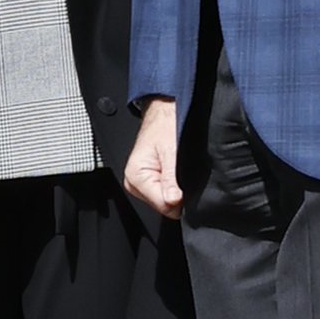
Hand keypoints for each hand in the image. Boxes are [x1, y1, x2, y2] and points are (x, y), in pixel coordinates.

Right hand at [123, 97, 181, 218]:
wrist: (164, 111)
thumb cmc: (165, 124)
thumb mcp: (171, 150)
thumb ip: (171, 178)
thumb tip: (173, 202)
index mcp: (135, 177)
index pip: (162, 206)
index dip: (179, 197)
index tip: (185, 182)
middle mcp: (135, 184)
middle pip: (164, 206)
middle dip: (177, 192)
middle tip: (180, 169)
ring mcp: (142, 185)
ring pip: (166, 201)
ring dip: (176, 187)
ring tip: (177, 166)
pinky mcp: (149, 183)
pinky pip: (165, 193)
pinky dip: (174, 184)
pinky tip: (175, 170)